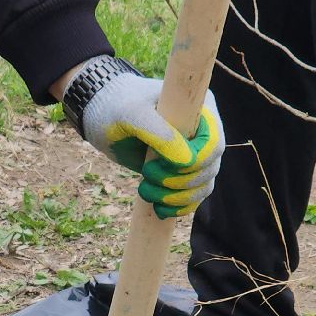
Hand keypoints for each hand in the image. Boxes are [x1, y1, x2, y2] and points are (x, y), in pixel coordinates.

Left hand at [62, 59, 223, 218]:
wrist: (102, 116)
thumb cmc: (117, 107)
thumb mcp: (133, 114)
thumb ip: (160, 134)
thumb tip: (188, 162)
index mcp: (200, 109)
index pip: (213, 144)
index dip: (195, 162)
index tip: (161, 164)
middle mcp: (203, 132)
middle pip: (209, 169)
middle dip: (179, 182)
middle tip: (147, 175)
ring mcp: (194, 153)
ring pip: (202, 186)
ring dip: (176, 197)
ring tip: (146, 191)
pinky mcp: (181, 172)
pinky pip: (193, 197)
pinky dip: (179, 207)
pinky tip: (159, 208)